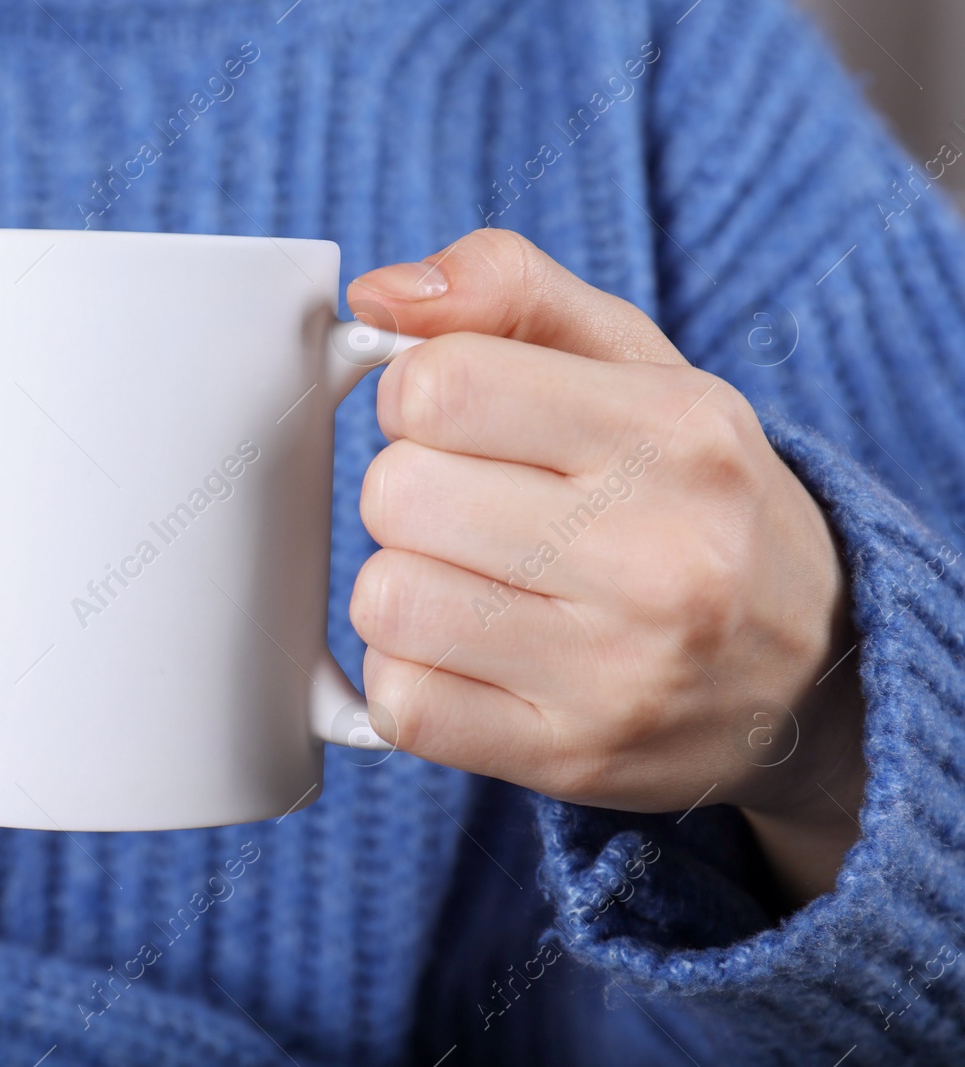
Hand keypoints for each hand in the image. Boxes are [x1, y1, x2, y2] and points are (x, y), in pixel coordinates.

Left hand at [345, 230, 866, 903]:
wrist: (809, 671)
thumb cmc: (693, 496)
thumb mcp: (636, 362)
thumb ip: (507, 289)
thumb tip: (375, 296)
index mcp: (672, 432)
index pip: (441, 384)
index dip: (414, 394)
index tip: (452, 417)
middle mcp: (657, 557)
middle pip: (397, 494)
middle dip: (409, 491)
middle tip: (470, 508)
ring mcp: (615, 672)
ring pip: (387, 602)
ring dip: (402, 587)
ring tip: (473, 584)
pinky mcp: (569, 758)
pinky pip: (401, 706)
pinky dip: (411, 677)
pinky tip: (471, 658)